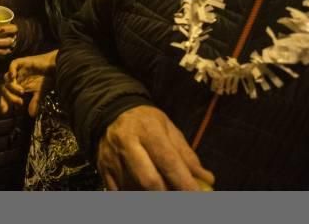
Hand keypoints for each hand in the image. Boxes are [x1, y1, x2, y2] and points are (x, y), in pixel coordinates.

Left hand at [0, 23, 16, 58]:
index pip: (13, 29)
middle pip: (8, 42)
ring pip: (5, 51)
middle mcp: (14, 39)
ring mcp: (12, 47)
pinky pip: (2, 56)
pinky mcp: (9, 53)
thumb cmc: (7, 27)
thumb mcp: (6, 22)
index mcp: (15, 30)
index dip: (7, 29)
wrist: (16, 37)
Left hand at [0, 50, 56, 115]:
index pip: (6, 95)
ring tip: (22, 92)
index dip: (4, 103)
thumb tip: (32, 115)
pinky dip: (11, 70)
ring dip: (12, 87)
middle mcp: (16, 79)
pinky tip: (13, 76)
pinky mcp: (21, 62)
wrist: (55, 66)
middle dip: (10, 97)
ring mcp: (18, 70)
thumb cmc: (47, 79)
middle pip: (4, 88)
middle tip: (20, 102)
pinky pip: (12, 65)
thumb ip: (35, 102)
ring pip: (7, 78)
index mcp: (18, 87)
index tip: (5, 111)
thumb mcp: (40, 93)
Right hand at [97, 105, 214, 190]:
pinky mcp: (102, 168)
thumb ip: (186, 155)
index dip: (184, 182)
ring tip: (162, 190)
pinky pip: (119, 191)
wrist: (111, 111)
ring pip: (133, 188)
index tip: (196, 195)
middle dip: (166, 194)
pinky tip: (142, 190)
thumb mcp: (168, 129)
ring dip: (150, 195)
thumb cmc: (146, 121)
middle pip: (148, 180)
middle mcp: (127, 143)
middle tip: (178, 197)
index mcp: (147, 130)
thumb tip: (206, 179)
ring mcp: (112, 157)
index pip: (168, 161)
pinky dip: (133, 193)